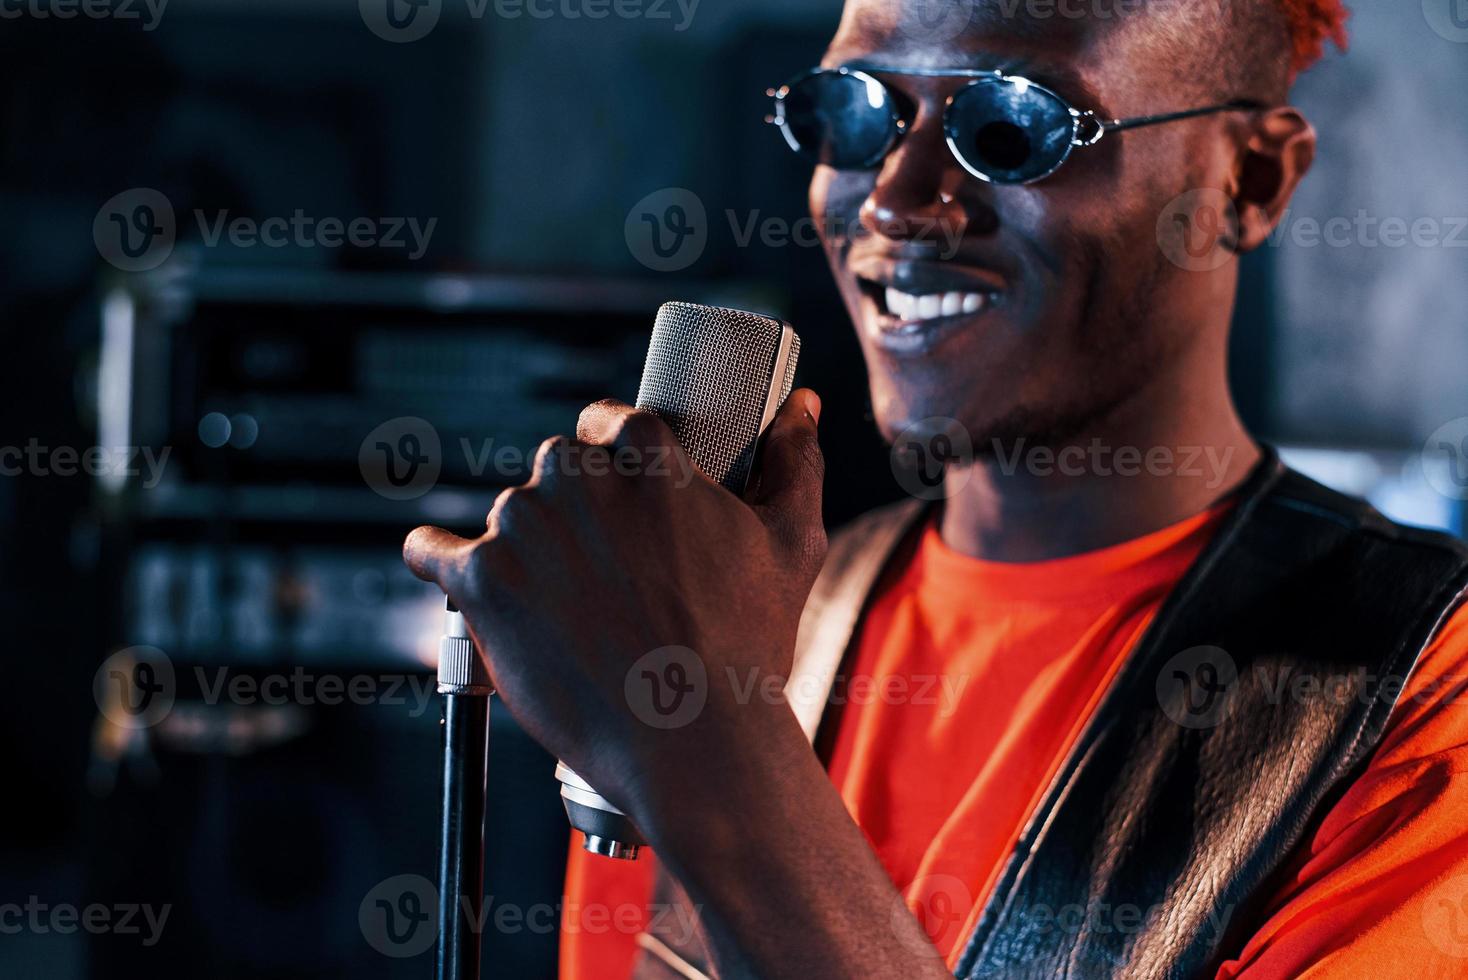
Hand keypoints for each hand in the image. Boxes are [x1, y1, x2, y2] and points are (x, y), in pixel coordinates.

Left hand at [402, 389, 825, 819]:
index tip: (617, 502)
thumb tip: (803, 406)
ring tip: (563, 608)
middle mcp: (575, 474)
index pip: (606, 422)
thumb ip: (795, 462)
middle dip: (574, 510)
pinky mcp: (479, 580)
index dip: (611, 460)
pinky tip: (451, 573)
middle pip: (556, 469)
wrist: (691, 743)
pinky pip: (432, 553)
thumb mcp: (790, 545)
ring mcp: (522, 526)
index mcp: (646, 453)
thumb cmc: (745, 647)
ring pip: (508, 516)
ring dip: (525, 548)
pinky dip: (438, 562)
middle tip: (602, 572)